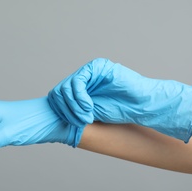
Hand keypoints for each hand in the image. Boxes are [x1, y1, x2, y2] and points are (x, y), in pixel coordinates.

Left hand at [48, 58, 191, 141]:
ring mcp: (89, 70)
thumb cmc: (118, 110)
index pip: (57, 96)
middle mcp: (82, 77)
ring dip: (74, 106)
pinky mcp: (97, 67)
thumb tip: (50, 115)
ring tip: (86, 117)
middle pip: (59, 91)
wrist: (140, 105)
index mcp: (78, 88)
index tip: (72, 124)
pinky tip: (89, 108)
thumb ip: (73, 108)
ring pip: (66, 87)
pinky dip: (80, 98)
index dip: (60, 111)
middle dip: (66, 110)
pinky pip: (78, 81)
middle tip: (79, 121)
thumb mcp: (88, 112)